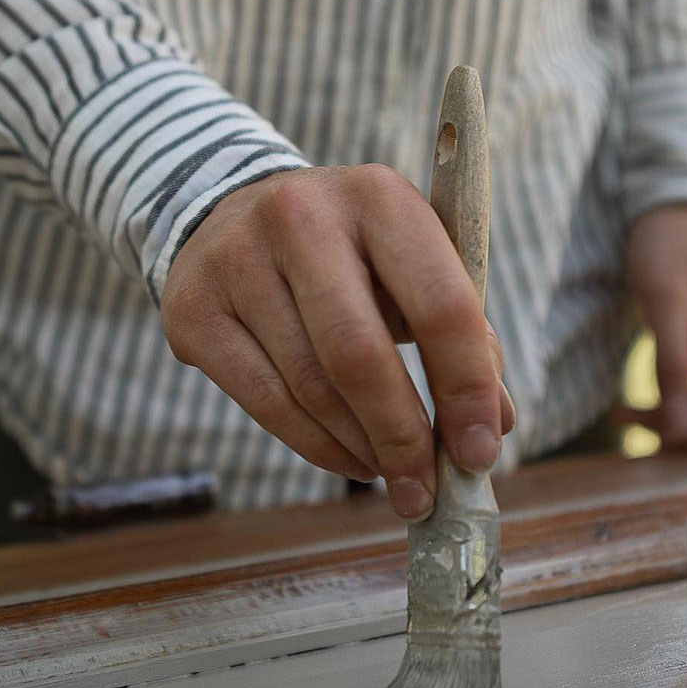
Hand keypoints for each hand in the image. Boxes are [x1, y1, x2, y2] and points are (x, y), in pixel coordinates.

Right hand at [161, 165, 514, 519]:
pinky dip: (316, 446)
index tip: (481, 453)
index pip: (440, 303)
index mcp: (379, 197)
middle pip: (359, 353)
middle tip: (426, 490)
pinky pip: (264, 401)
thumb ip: (463, 336)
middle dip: (402, 436)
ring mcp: (237, 259)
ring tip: (390, 472)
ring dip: (362, 448)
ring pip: (310, 387)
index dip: (466, 387)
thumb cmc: (350, 255)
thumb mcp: (412, 268)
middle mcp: (301, 216)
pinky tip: (348, 460)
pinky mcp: (194, 307)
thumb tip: (492, 426)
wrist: (235, 216)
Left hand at [618, 204, 686, 448]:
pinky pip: (685, 387)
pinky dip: (659, 400)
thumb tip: (677, 425)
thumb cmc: (672, 240)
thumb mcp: (668, 300)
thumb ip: (674, 360)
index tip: (681, 441)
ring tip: (624, 419)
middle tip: (646, 438)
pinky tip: (623, 409)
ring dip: (669, 419)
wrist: (660, 203)